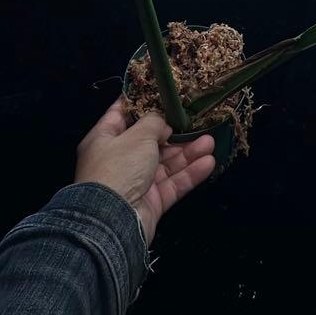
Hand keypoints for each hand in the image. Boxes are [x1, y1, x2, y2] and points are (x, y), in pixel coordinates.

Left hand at [74, 100, 215, 242]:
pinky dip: (189, 173)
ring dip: (187, 152)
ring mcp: (136, 182)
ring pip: (165, 163)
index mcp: (105, 139)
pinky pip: (173, 184)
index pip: (121, 115)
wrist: (113, 222)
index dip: (140, 102)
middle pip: (149, 140)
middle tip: (196, 120)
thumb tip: (163, 125)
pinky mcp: (151, 202)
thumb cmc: (119, 167)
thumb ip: (154, 122)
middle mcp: (119, 159)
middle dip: (174, 132)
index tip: (161, 92)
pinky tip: (208, 162)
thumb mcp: (137, 136)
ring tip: (210, 141)